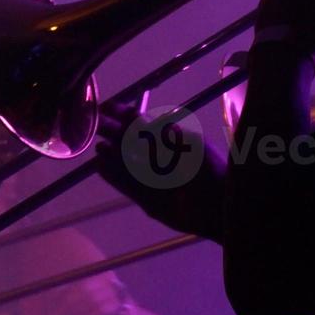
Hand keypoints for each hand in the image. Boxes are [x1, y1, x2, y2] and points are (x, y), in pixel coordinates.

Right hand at [95, 95, 226, 242]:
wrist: (220, 207)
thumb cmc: (211, 171)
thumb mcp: (188, 145)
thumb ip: (161, 134)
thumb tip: (137, 118)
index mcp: (172, 141)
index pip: (143, 123)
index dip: (124, 114)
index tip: (106, 107)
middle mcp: (160, 159)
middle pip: (130, 143)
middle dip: (113, 133)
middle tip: (94, 124)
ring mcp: (153, 181)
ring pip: (126, 165)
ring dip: (111, 155)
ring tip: (99, 147)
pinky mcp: (148, 201)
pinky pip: (126, 186)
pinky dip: (113, 176)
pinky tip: (101, 166)